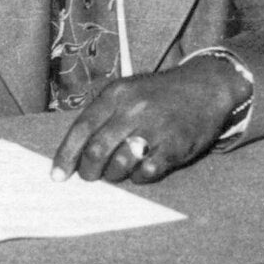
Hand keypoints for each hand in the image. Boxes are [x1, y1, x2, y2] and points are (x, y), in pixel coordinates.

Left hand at [51, 57, 247, 183]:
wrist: (206, 86)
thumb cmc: (160, 94)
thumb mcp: (128, 92)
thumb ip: (103, 116)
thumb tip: (77, 151)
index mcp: (116, 94)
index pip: (82, 128)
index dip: (66, 155)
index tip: (58, 175)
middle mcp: (133, 109)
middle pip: (98, 149)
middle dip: (89, 170)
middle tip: (90, 177)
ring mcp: (155, 127)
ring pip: (120, 164)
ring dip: (114, 175)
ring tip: (117, 172)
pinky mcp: (176, 145)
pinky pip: (147, 172)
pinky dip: (139, 177)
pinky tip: (141, 171)